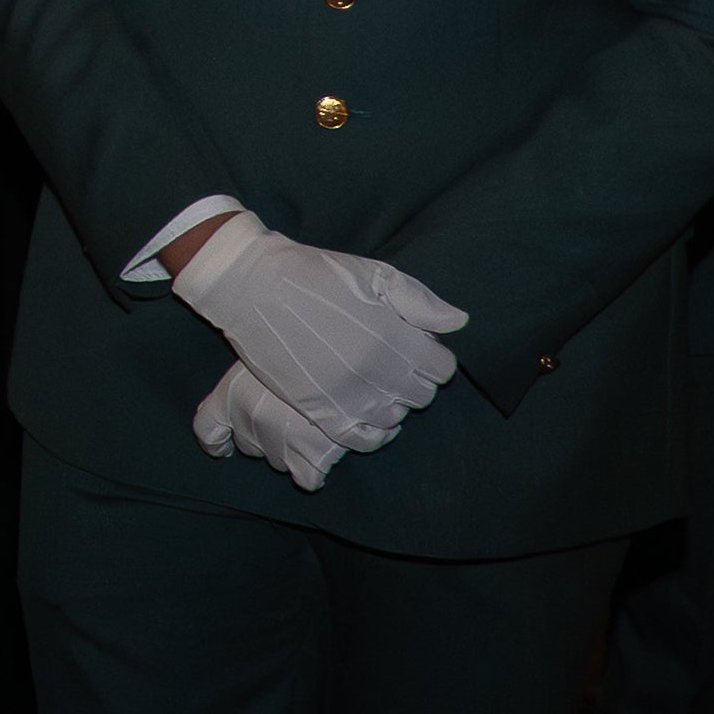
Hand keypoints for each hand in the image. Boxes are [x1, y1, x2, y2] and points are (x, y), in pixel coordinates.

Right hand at [169, 213, 465, 452]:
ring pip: (394, 419)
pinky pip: (362, 440)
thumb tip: (458, 322)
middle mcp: (379, 372)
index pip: (441, 368)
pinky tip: (365, 415)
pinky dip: (371, 434)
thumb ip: (419, 300)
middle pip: (421, 395)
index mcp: (397, 337)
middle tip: (393, 364)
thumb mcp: (373, 273)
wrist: (254, 287)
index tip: (415, 346)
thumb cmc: (315, 274)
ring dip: (391, 404)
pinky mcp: (321, 412)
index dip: (432, 356)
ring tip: (375, 386)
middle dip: (414, 380)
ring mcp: (350, 396)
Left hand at [192, 360, 343, 489]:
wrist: (337, 359)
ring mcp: (279, 446)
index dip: (214, 442)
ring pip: (278, 462)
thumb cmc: (298, 344)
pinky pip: (307, 480)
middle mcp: (249, 425)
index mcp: (230, 396)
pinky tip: (324, 451)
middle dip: (265, 434)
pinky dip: (315, 471)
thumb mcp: (260, 349)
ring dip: (291, 448)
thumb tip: (252, 386)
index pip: (206, 429)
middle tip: (289, 413)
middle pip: (249, 446)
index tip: (221, 448)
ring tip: (312, 422)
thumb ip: (251, 376)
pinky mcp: (311, 460)